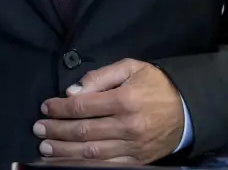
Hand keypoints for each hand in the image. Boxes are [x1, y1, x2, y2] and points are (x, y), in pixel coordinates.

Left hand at [34, 58, 183, 163]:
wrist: (189, 108)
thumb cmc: (156, 84)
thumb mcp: (130, 68)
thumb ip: (100, 76)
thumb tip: (72, 92)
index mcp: (124, 100)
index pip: (82, 107)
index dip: (59, 108)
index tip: (45, 107)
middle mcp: (127, 126)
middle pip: (83, 131)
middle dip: (56, 131)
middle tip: (38, 129)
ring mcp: (133, 147)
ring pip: (91, 153)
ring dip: (64, 152)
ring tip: (45, 148)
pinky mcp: (137, 160)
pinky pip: (107, 166)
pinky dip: (84, 166)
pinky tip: (67, 164)